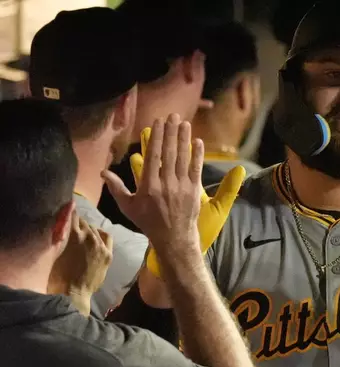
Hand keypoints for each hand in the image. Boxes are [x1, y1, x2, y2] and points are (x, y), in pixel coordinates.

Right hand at [48, 212, 112, 296]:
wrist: (73, 294)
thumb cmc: (56, 275)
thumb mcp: (54, 252)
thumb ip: (59, 236)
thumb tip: (60, 225)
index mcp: (74, 234)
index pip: (72, 214)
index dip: (67, 213)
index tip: (64, 213)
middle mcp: (89, 236)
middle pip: (83, 221)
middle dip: (76, 223)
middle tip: (70, 227)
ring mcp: (101, 245)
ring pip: (94, 229)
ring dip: (87, 229)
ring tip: (81, 234)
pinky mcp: (108, 253)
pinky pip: (106, 236)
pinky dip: (100, 234)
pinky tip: (95, 236)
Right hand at [125, 117, 245, 277]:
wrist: (172, 238)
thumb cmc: (148, 222)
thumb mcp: (128, 206)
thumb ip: (116, 187)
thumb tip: (102, 171)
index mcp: (148, 186)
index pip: (153, 156)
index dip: (156, 137)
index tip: (157, 122)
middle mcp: (165, 184)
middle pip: (169, 153)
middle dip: (170, 132)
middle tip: (173, 115)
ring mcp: (181, 187)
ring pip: (183, 158)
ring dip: (184, 139)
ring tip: (184, 123)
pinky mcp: (194, 191)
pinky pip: (196, 169)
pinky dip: (198, 155)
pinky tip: (198, 141)